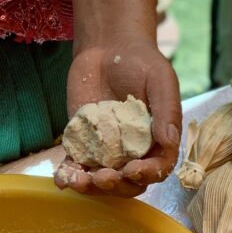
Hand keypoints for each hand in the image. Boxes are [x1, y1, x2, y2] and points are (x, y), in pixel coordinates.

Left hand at [55, 36, 181, 197]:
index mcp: (159, 139)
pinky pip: (77, 164)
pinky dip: (69, 175)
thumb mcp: (161, 80)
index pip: (158, 167)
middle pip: (130, 182)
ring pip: (102, 179)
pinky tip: (62, 178)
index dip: (148, 174)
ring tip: (78, 180)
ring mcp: (108, 148)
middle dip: (117, 186)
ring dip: (91, 186)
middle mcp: (135, 150)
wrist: (109, 46)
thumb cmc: (142, 61)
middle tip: (103, 177)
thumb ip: (167, 110)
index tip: (133, 169)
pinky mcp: (84, 142)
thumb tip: (169, 141)